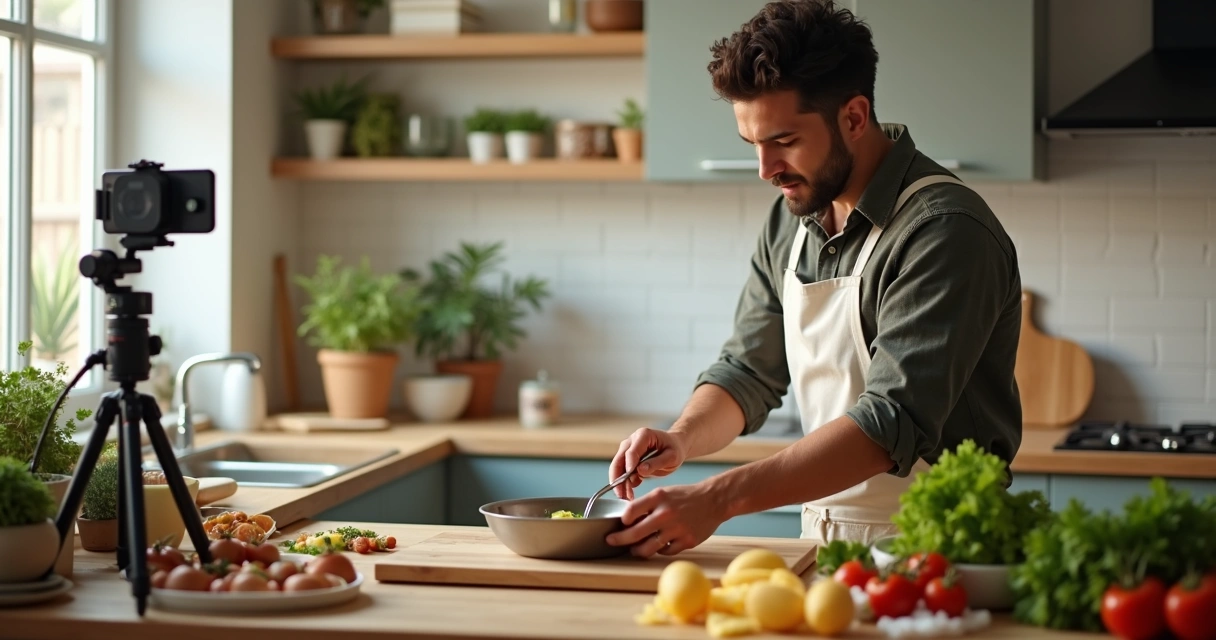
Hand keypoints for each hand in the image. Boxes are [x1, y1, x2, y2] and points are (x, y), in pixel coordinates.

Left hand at [605, 483, 723, 557]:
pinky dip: (659, 550)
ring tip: (633, 549)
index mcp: (658, 497)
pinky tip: (657, 546)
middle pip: (635, 533)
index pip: (630, 512)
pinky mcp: (687, 541)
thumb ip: (647, 505)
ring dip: (637, 550)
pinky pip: (665, 552)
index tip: (619, 525)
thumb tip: (627, 521)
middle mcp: (666, 513)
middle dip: (619, 540)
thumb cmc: (685, 497)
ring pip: (648, 548)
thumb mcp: (664, 493)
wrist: (714, 500)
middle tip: (611, 541)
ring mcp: (677, 529)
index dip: (621, 521)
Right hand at [610, 428, 686, 499]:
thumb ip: (657, 462)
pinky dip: (624, 484)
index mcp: (643, 435)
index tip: (628, 480)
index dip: (628, 466)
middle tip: (622, 495)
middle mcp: (632, 441)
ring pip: (617, 468)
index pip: (631, 452)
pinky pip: (621, 473)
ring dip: (620, 483)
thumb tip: (640, 470)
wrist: (675, 446)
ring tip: (626, 497)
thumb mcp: (672, 456)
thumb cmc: (674, 449)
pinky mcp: (627, 460)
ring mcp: (627, 450)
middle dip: (618, 479)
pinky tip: (630, 494)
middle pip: (619, 460)